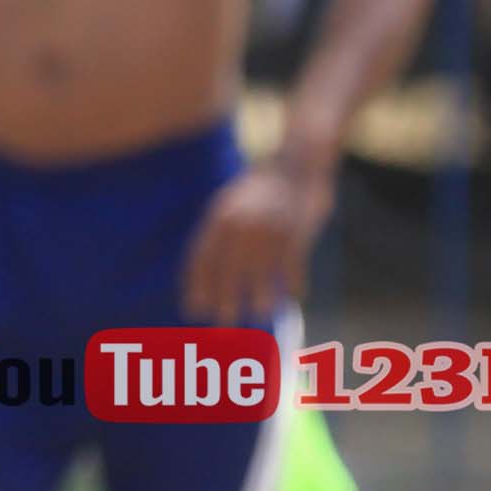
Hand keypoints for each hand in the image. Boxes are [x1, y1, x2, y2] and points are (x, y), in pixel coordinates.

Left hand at [181, 156, 330, 324]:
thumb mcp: (229, 204)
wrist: (296, 162)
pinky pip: (293, 266)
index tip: (193, 311)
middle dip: (224, 302)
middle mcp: (240, 226)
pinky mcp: (297, 232)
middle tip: (222, 329)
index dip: (196, 288)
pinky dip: (294, 284)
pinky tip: (294, 298)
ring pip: (261, 274)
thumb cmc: (261, 187)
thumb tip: (206, 269)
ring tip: (258, 316)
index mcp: (218, 219)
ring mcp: (269, 229)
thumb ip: (219, 234)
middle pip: (228, 273)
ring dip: (260, 299)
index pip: (201, 260)